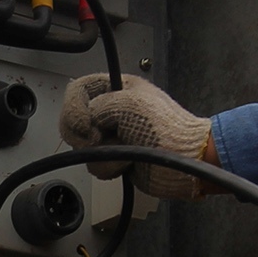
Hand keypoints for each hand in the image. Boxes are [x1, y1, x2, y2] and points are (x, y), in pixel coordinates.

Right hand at [58, 74, 211, 199]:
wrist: (183, 162)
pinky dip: (111, 167)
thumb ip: (98, 105)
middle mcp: (111, 111)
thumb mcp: (129, 104)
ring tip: (125, 150)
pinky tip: (128, 164)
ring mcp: (112, 136)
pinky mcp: (116, 159)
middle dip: (85, 135)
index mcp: (116, 88)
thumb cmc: (166, 129)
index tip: (86, 123)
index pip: (78, 90)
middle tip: (99, 139)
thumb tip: (88, 123)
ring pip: (83, 147)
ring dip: (104, 153)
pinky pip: (95, 165)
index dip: (75, 107)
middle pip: (74, 120)